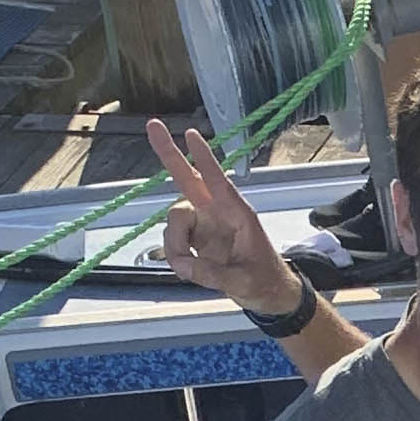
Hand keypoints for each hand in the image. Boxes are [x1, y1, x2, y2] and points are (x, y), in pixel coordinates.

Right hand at [150, 118, 306, 322]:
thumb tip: (184, 265)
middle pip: (187, 179)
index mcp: (238, 214)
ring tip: (188, 268)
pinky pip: (173, 240)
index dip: (204, 160)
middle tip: (152, 125)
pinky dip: (175, 256)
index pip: (218, 182)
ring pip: (174, 220)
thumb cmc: (264, 281)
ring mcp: (204, 225)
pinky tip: (189, 269)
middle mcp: (217, 213)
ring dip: (174, 244)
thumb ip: (213, 274)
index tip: (191, 134)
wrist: (267, 295)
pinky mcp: (195, 239)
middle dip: (169, 154)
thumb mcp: (243, 282)